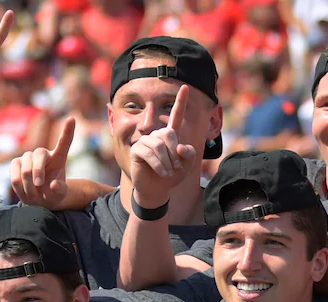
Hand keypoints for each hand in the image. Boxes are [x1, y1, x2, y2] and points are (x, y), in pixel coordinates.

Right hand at [10, 118, 73, 208]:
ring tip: (36, 193)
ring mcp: (28, 157)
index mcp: (59, 158)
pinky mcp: (16, 163)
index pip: (64, 142)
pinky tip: (26, 190)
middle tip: (39, 185)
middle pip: (38, 154)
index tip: (72, 119)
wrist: (41, 198)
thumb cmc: (54, 193)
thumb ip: (60, 190)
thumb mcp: (61, 194)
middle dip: (38, 171)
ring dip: (29, 184)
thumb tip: (53, 185)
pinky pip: (14, 174)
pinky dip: (19, 186)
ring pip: (25, 167)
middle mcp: (43, 154)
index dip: (68, 131)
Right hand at [130, 83, 197, 207]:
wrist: (158, 189)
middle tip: (175, 167)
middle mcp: (157, 134)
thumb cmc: (172, 175)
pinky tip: (162, 173)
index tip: (186, 87)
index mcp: (171, 135)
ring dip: (168, 162)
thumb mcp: (187, 165)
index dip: (180, 102)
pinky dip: (160, 166)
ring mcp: (146, 140)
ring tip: (168, 171)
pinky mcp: (137, 149)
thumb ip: (190, 154)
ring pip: (160, 146)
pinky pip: (151, 154)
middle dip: (175, 154)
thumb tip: (179, 147)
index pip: (176, 116)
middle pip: (169, 134)